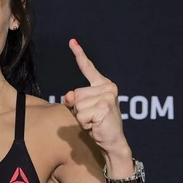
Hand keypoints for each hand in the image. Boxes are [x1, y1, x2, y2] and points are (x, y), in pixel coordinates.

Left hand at [63, 39, 126, 154]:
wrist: (113, 141)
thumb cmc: (98, 125)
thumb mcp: (83, 110)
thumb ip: (74, 100)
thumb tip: (69, 96)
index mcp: (103, 85)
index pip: (88, 68)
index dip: (79, 54)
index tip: (72, 41)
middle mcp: (107, 87)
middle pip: (75, 94)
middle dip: (78, 110)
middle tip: (92, 118)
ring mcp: (107, 96)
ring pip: (77, 105)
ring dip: (82, 118)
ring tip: (94, 122)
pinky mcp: (104, 107)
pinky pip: (81, 115)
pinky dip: (85, 124)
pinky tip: (96, 126)